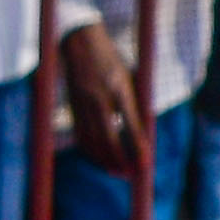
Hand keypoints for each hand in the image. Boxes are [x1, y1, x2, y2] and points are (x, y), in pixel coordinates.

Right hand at [48, 24, 148, 173]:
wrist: (79, 43)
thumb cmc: (111, 59)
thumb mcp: (130, 77)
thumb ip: (137, 103)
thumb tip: (143, 133)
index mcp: (119, 89)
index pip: (131, 127)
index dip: (139, 149)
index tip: (146, 165)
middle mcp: (99, 99)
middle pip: (109, 139)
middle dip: (120, 161)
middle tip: (130, 176)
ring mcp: (83, 104)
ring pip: (92, 140)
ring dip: (104, 160)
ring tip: (116, 172)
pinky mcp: (74, 106)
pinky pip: (81, 134)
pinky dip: (90, 150)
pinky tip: (99, 159)